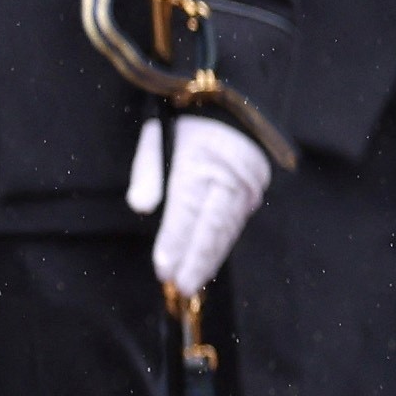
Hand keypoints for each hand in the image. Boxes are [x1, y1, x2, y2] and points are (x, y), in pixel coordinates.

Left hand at [128, 115, 269, 296]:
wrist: (236, 107)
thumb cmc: (186, 122)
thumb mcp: (157, 135)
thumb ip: (147, 171)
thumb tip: (141, 206)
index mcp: (202, 161)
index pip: (187, 210)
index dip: (175, 241)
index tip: (163, 268)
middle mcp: (229, 178)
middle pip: (212, 227)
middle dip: (195, 260)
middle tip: (180, 288)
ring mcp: (246, 187)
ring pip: (227, 230)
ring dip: (209, 259)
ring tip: (191, 283)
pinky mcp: (254, 193)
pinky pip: (235, 225)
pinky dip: (221, 246)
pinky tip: (208, 263)